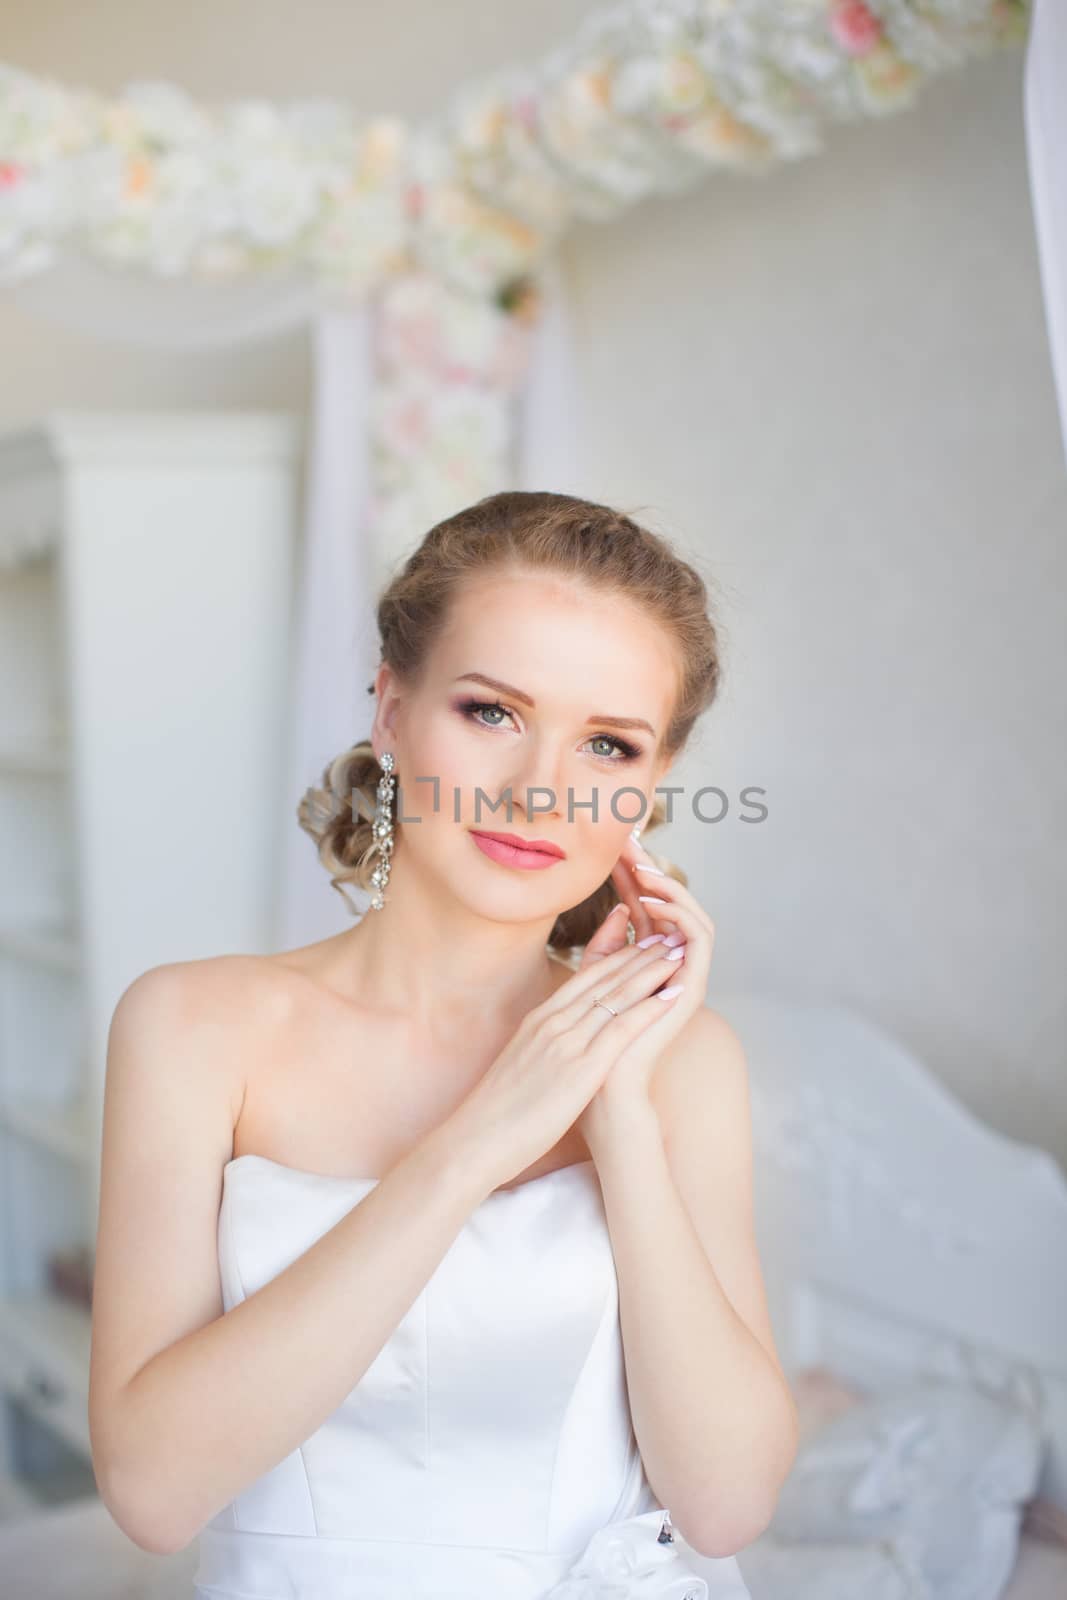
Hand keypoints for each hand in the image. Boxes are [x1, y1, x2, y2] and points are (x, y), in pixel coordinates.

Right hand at [452, 928, 686, 1194]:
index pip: (583, 978)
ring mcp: (566, 1041)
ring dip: (651, 971)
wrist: (477, 1138)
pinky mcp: (581, 1066)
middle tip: (665, 935)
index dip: (614, 958)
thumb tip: (554, 1047)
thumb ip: (541, 1047)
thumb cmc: (497, 1112)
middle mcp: (553, 1022)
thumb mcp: (520, 1065)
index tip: (637, 943)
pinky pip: (622, 1027)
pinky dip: (650, 1006)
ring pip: (617, 995)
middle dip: (637, 954)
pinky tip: (674, 994)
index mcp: (538, 1020)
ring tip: (677, 952)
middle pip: (603, 978)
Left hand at [576, 832, 715, 1137]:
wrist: (602, 1089)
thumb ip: (606, 946)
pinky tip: (651, 901)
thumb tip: (616, 911)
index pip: (643, 906)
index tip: (613, 844)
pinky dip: (679, 914)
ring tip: (643, 867)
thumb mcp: (594, 981)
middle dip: (650, 870)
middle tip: (630, 840)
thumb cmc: (592, 1043)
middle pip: (668, 904)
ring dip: (669, 886)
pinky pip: (699, 937)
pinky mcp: (692, 987)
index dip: (630, 875)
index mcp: (648, 961)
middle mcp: (671, 964)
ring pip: (690, 913)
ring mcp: (685, 975)